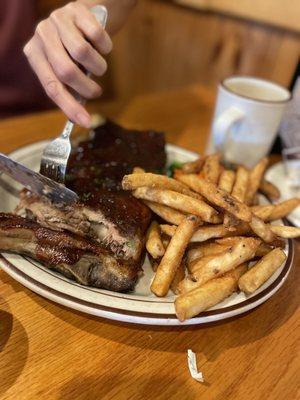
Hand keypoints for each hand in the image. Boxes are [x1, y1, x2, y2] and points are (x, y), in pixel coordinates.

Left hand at [24, 2, 112, 126]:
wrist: (89, 15)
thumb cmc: (77, 49)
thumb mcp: (68, 67)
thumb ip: (69, 88)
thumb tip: (79, 118)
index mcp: (35, 54)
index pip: (51, 86)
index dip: (70, 106)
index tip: (86, 122)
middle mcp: (41, 34)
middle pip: (66, 70)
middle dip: (86, 88)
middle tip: (96, 92)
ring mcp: (58, 19)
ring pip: (82, 53)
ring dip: (99, 66)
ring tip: (99, 66)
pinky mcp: (77, 9)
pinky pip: (97, 36)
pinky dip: (106, 47)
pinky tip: (103, 45)